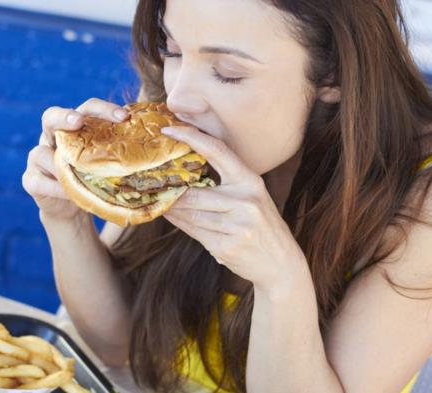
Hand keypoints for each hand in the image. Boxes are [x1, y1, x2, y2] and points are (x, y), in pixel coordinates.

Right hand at [22, 98, 128, 220]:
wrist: (72, 207)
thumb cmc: (95, 179)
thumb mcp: (108, 165)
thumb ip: (123, 152)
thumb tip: (163, 145)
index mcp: (75, 128)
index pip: (86, 109)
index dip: (102, 109)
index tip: (123, 116)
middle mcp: (52, 136)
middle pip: (51, 116)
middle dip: (64, 117)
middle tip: (77, 122)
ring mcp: (37, 157)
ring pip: (41, 153)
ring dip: (60, 163)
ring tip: (78, 173)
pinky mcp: (31, 181)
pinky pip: (39, 181)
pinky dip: (55, 188)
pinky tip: (69, 194)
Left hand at [161, 126, 306, 287]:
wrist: (281, 264)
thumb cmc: (261, 226)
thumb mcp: (251, 198)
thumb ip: (225, 184)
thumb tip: (184, 171)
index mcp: (251, 182)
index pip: (218, 151)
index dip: (191, 137)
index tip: (168, 129)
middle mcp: (246, 201)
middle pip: (194, 192)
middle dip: (171, 190)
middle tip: (150, 181)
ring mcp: (237, 226)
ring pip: (190, 214)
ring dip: (171, 209)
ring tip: (158, 200)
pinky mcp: (226, 247)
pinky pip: (194, 232)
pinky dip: (179, 223)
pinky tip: (170, 216)